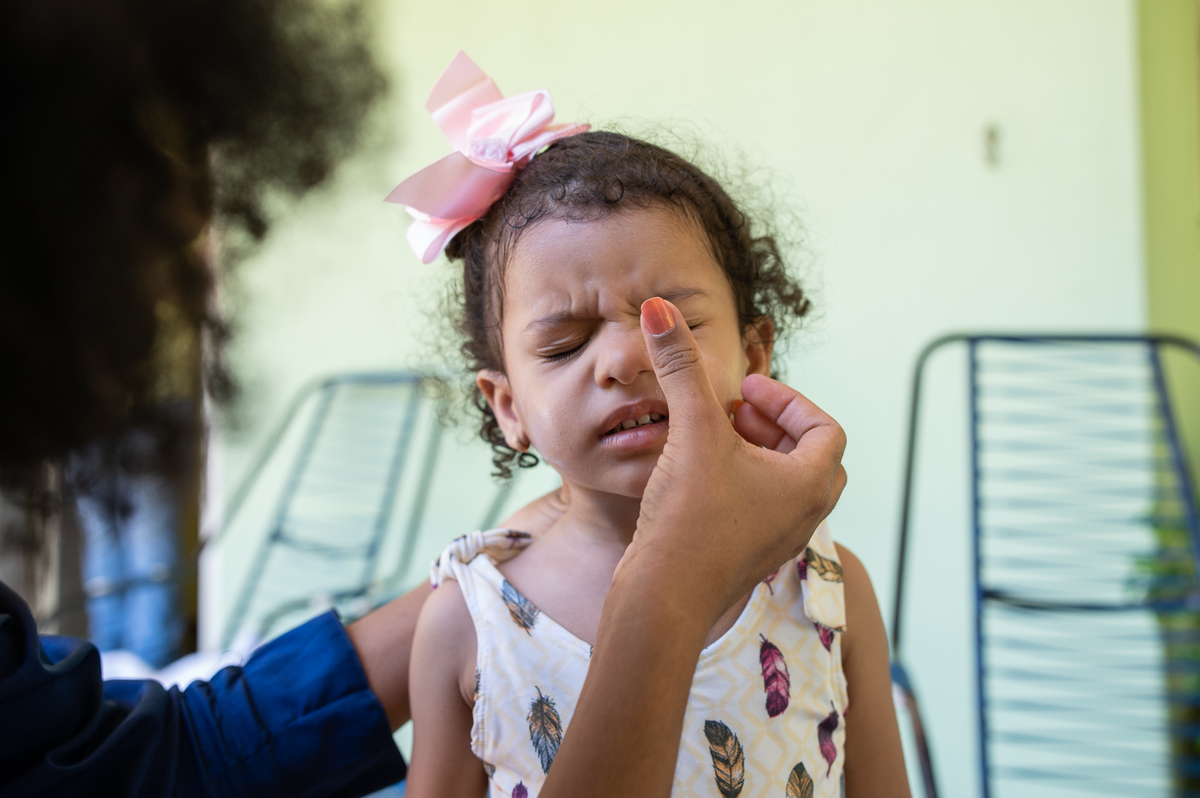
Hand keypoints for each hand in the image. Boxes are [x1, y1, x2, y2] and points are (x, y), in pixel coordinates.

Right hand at [622, 297, 846, 628]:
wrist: (663, 599)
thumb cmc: (690, 521)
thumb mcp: (691, 429)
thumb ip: (680, 366)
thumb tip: (658, 307)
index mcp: (812, 484)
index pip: (824, 426)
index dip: (786, 400)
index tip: (742, 392)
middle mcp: (806, 514)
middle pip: (810, 454)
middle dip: (772, 425)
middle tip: (731, 414)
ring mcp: (779, 539)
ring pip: (785, 482)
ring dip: (754, 453)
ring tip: (712, 440)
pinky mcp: (748, 555)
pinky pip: (760, 507)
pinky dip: (738, 482)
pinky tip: (694, 476)